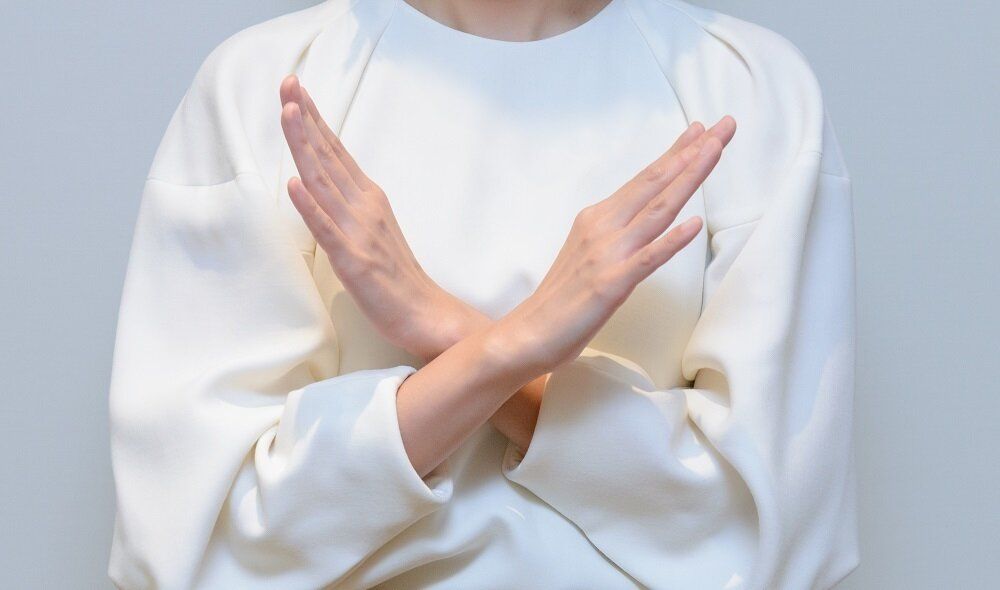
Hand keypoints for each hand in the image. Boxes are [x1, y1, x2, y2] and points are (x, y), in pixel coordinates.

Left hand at [279, 75, 481, 360]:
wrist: (427, 314)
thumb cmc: (397, 278)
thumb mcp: (372, 230)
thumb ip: (350, 205)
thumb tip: (323, 184)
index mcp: (368, 198)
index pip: (335, 152)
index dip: (313, 120)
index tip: (295, 89)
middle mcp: (364, 207)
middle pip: (328, 156)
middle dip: (304, 118)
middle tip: (287, 81)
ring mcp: (359, 232)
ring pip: (324, 182)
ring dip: (304, 147)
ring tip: (287, 113)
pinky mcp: (354, 260)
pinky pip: (328, 230)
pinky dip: (310, 207)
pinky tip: (294, 185)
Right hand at [488, 116, 737, 376]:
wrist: (527, 333)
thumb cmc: (562, 299)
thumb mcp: (589, 253)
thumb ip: (616, 232)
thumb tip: (642, 217)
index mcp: (598, 218)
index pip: (645, 179)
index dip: (676, 153)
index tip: (702, 129)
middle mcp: (603, 227)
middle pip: (655, 182)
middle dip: (693, 152)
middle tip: (724, 124)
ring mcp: (608, 254)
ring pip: (657, 209)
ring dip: (689, 177)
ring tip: (715, 150)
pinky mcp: (611, 284)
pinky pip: (648, 259)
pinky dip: (672, 240)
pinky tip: (694, 223)